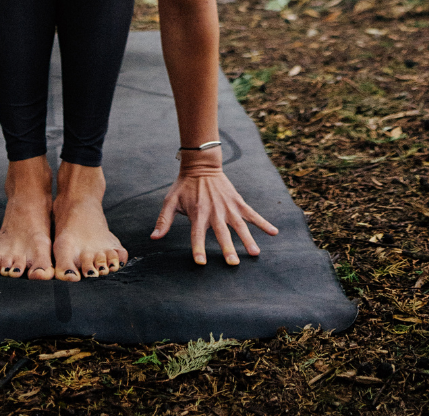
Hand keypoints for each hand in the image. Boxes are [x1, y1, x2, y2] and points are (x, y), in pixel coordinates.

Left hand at [150, 163, 277, 264]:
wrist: (201, 164)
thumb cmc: (184, 186)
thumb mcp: (171, 201)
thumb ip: (164, 220)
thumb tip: (153, 238)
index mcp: (198, 213)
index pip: (197, 234)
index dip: (198, 248)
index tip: (201, 262)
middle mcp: (214, 211)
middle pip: (221, 233)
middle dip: (227, 248)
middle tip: (233, 263)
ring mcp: (228, 207)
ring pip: (239, 225)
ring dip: (247, 239)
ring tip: (255, 254)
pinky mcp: (238, 202)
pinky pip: (253, 214)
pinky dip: (264, 223)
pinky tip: (274, 233)